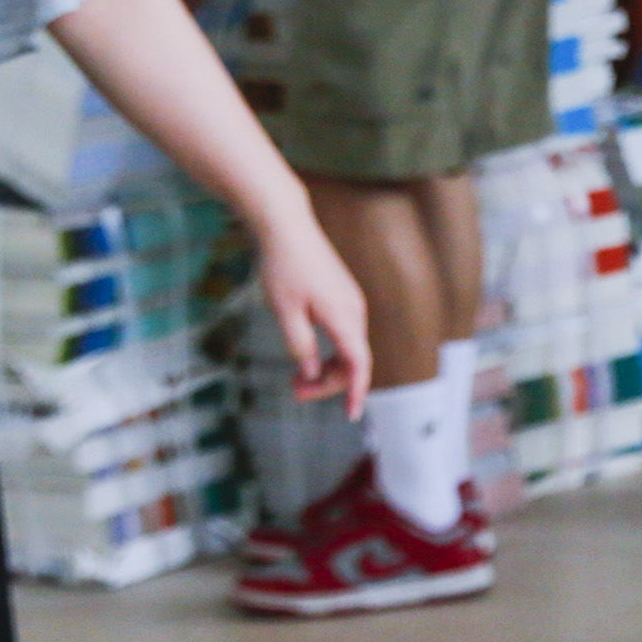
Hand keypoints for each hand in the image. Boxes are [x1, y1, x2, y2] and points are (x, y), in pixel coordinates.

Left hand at [249, 222, 371, 405]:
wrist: (287, 226)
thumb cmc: (283, 266)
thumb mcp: (284, 311)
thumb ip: (301, 345)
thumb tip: (313, 372)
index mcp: (344, 316)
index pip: (358, 364)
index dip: (354, 392)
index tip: (350, 415)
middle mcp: (355, 311)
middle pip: (354, 360)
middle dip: (328, 383)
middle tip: (294, 391)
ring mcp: (351, 303)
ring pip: (350, 348)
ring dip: (328, 368)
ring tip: (296, 379)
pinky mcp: (343, 297)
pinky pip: (345, 335)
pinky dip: (330, 352)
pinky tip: (308, 355)